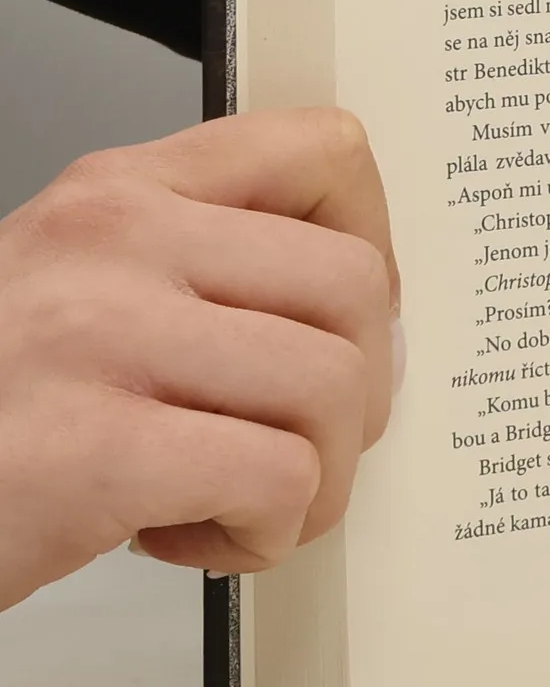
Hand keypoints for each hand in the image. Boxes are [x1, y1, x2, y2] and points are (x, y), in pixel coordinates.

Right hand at [0, 108, 399, 610]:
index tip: (348, 320)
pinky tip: (187, 535)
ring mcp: (96, 336)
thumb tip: (371, 319)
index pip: (326, 151)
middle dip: (356, 394)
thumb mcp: (90, 292)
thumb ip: (212, 270)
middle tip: (295, 443)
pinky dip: (262, 534)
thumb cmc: (4, 413)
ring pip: (335, 388)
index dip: (375, 248)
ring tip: (235, 500)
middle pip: (356, 289)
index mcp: (122, 191)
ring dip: (315, 477)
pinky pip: (280, 480)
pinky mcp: (91, 449)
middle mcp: (111, 241)